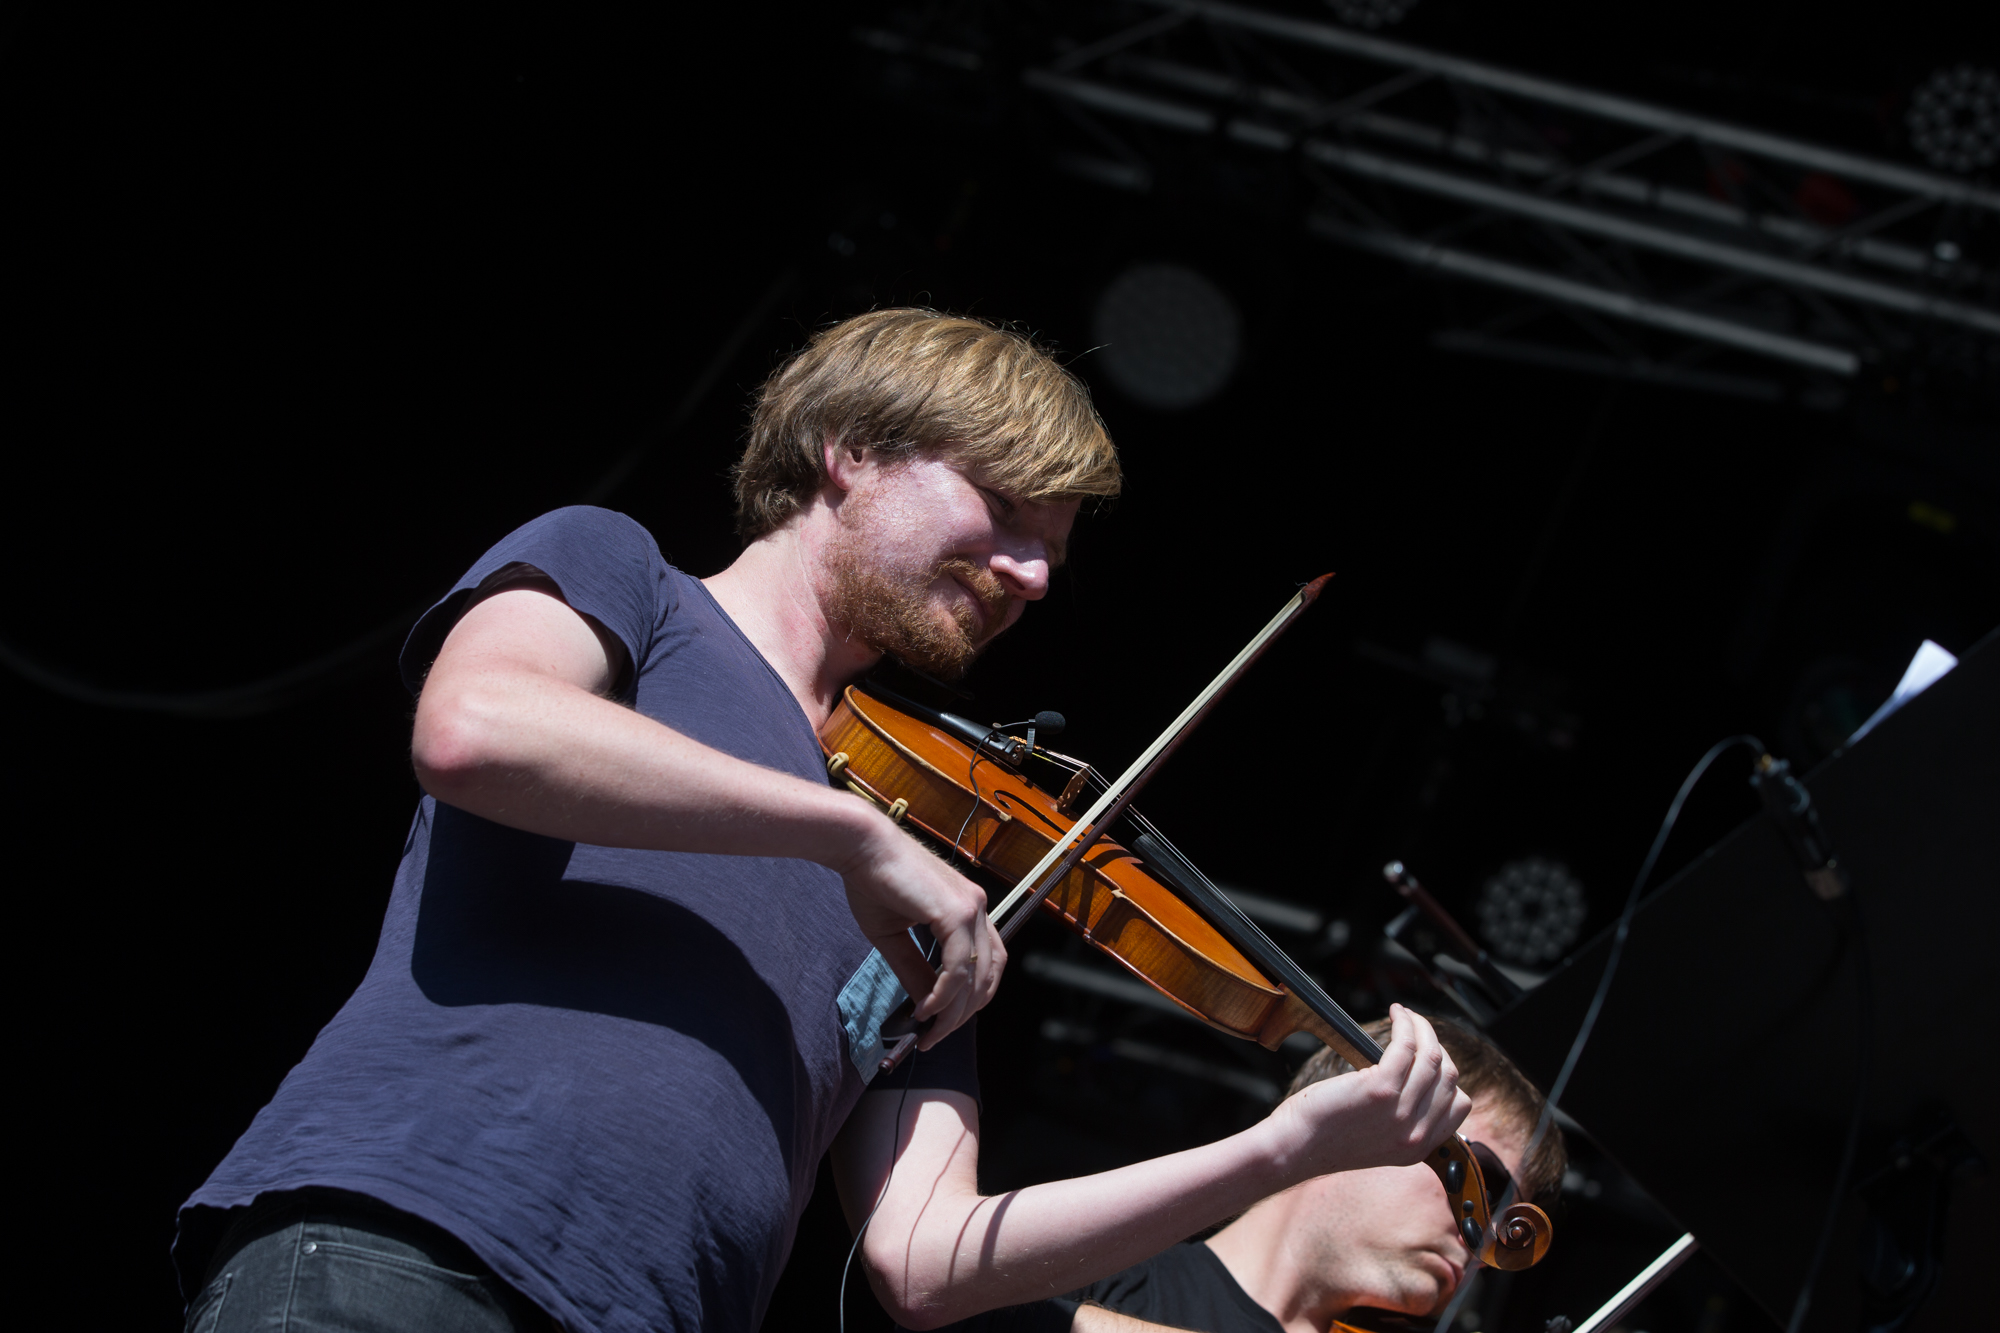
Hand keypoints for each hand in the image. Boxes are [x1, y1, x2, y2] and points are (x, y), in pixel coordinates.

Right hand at [835, 810, 1004, 1046]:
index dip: (970, 997)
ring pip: (975, 976)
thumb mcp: (895, 937)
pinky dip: (944, 994)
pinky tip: (925, 1008)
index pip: (987, 963)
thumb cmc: (873, 882)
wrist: (861, 846)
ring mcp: (971, 908)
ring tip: (930, 1029)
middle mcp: (977, 907)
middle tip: (936, 1035)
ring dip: (954, 1010)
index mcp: (968, 909)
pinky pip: (957, 967)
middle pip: (987, 975)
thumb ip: (915, 970)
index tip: (944, 1020)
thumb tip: (926, 1007)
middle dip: (963, 1013)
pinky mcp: (956, 912)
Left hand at [1264, 1004, 1470, 1179]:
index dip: (1448, 1074)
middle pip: (1450, 1077)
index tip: (1429, 1056)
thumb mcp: (1379, 1140)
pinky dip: (1406, 1023)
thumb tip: (1414, 1078)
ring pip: (1433, 1057)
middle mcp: (1416, 1134)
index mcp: (1419, 1148)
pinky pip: (1406, 1046)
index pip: (1460, 1105)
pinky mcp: (1380, 1089)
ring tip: (1407, 1016)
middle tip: (1417, 1029)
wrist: (1296, 1146)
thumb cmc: (1326, 1135)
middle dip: (1436, 1045)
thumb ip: (1403, 1121)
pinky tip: (1397, 1014)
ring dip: (1422, 1028)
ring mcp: (1401, 1112)